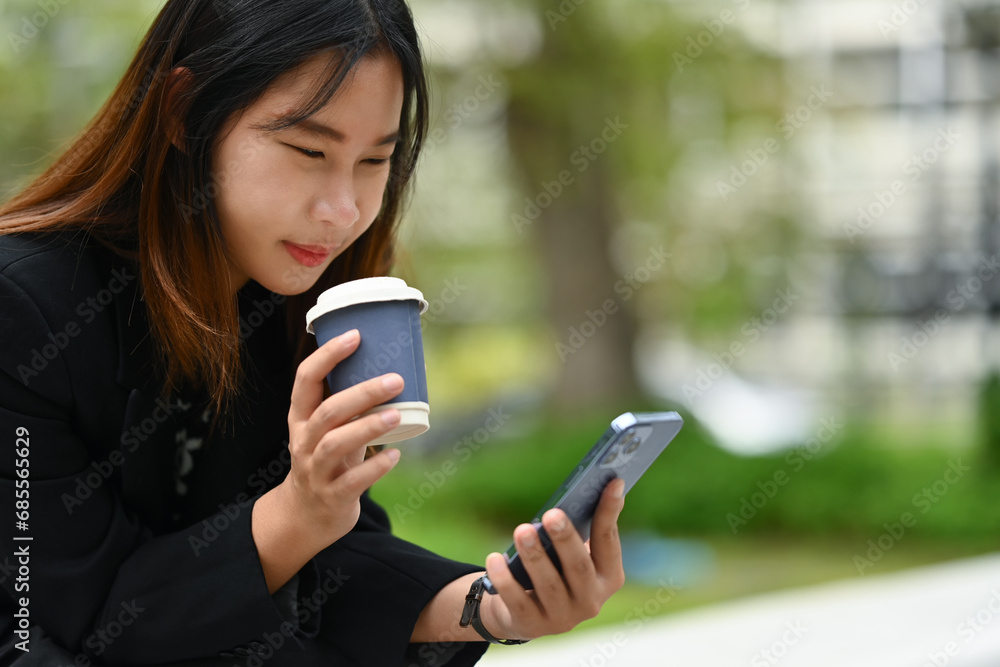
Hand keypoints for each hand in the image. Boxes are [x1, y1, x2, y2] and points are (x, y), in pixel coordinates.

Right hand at [279, 329, 404, 550]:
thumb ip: (352, 406)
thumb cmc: (327, 460)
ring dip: (367, 427)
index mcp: (301, 418)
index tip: (356, 336)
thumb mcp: (331, 430)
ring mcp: (315, 471)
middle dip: (361, 393)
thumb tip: (399, 369)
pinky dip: (375, 467)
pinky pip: (352, 482)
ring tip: (396, 415)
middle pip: (327, 412)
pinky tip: (394, 455)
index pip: (305, 380)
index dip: (328, 356)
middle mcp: (303, 442)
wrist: (306, 515)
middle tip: (395, 379)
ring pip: (334, 445)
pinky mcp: (331, 497)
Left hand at [480, 478, 626, 639]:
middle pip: (578, 567)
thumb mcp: (572, 552)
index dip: (609, 511)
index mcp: (608, 577)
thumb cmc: (555, 569)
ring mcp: (563, 618)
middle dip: (565, 539)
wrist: (524, 613)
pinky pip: (517, 601)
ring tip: (522, 531)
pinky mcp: (532, 626)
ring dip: (535, 556)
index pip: (608, 541)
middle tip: (551, 514)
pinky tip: (495, 558)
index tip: (612, 482)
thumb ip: (584, 527)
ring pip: (548, 585)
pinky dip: (505, 579)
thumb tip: (600, 483)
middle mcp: (591, 601)